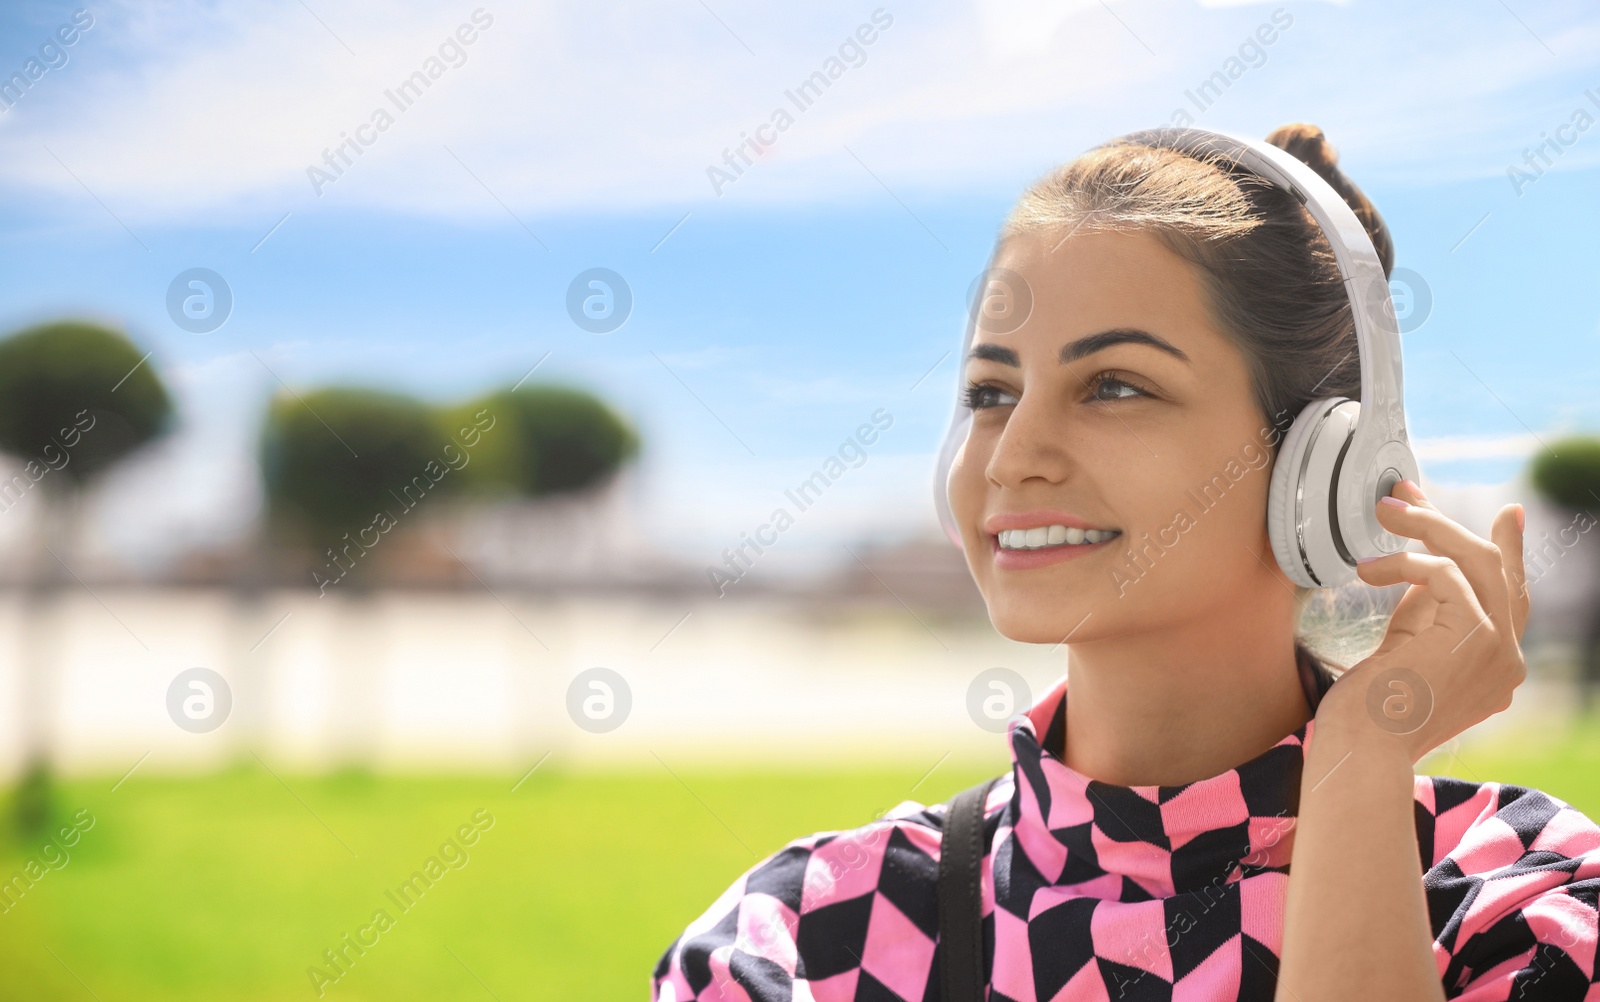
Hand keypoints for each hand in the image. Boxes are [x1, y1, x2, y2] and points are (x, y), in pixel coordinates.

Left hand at [1318, 479, 1529, 763]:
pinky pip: (1446, 574)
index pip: (1513, 598)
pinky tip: (1368, 571)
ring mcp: (1499, 649)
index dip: (1511, 553)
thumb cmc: (1368, 709)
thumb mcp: (1408, 650)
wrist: (1363, 748)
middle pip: (1496, 571)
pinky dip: (1405, 563)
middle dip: (1450, 524)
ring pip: (1477, 561)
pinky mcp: (1475, 636)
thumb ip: (1429, 613)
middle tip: (1406, 495)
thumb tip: (1426, 563)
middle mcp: (1509, 660)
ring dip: (1426, 526)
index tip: (1508, 516)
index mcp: (1498, 669)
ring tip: (1382, 512)